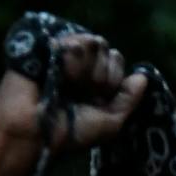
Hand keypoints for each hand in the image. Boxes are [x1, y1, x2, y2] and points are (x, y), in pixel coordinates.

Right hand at [0, 33, 148, 159]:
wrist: (33, 133)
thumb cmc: (69, 133)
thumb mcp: (110, 123)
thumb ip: (129, 99)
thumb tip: (142, 76)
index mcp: (91, 80)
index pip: (115, 59)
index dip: (115, 75)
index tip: (102, 95)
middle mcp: (77, 66)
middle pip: (106, 48)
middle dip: (103, 73)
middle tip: (87, 92)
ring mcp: (60, 56)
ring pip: (93, 42)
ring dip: (89, 69)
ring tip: (71, 85)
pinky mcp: (45, 50)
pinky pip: (75, 43)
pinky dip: (74, 61)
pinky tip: (61, 75)